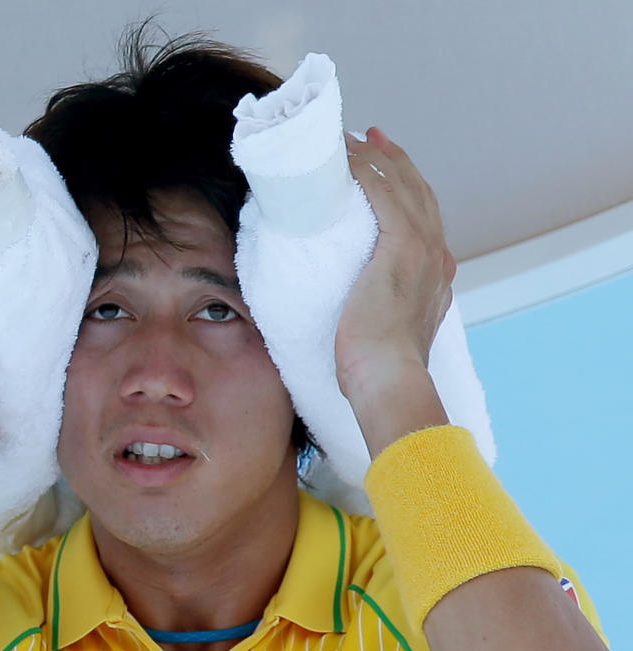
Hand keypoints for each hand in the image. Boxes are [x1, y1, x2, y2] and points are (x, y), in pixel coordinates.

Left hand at [334, 128, 456, 397]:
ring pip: (403, 186)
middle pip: (418, 192)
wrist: (390, 379)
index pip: (423, 218)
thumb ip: (378, 315)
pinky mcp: (401, 249)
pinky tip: (348, 158)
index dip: (404, 187)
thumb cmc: (378, 369)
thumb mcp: (386, 334)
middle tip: (368, 137)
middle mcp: (436, 256)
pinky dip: (367, 172)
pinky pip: (384, 195)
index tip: (383, 169)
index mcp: (436, 274)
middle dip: (393, 161)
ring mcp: (423, 250)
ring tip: (353, 139)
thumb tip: (350, 313)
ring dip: (377, 157)